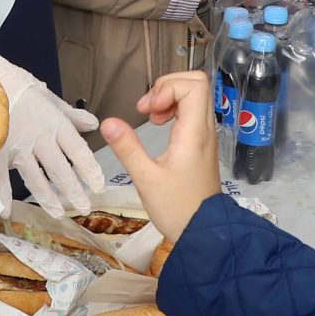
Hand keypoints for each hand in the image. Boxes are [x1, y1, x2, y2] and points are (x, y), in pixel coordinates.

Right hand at [0, 55, 106, 213]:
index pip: (79, 151)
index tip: (99, 186)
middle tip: (83, 208)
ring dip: (47, 198)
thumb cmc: (21, 87)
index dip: (90, 170)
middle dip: (73, 191)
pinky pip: (0, 177)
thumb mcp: (51, 98)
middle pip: (60, 170)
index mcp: (56, 123)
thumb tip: (93, 124)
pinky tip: (6, 211)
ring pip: (35, 177)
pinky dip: (2, 195)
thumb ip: (72, 115)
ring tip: (57, 213)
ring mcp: (18, 146)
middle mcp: (41, 138)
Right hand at [104, 69, 218, 245]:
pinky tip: (159, 126)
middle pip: (197, 83)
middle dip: (167, 87)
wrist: (203, 232)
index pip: (193, 86)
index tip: (146, 111)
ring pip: (196, 96)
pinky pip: (193, 111)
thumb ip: (127, 147)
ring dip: (170, 97)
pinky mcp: (202, 143)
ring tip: (151, 118)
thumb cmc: (177, 209)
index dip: (166, 88)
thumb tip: (108, 123)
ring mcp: (206, 136)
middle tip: (148, 109)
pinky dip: (175, 109)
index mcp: (194, 134)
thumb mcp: (146, 179)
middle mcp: (205, 130)